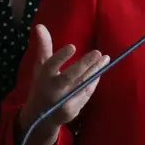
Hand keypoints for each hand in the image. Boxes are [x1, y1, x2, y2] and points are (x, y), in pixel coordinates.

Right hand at [18, 25, 108, 144]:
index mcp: (43, 77)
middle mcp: (53, 90)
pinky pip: (86, 94)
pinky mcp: (72, 111)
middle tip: (98, 52)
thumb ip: (44, 47)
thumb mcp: (41, 67)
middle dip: (84, 65)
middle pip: (70, 77)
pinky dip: (94, 82)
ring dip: (95, 71)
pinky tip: (100, 71)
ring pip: (82, 85)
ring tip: (105, 59)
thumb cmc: (42, 86)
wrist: (39, 118)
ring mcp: (63, 102)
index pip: (51, 65)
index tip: (73, 46)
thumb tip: (40, 25)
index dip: (61, 57)